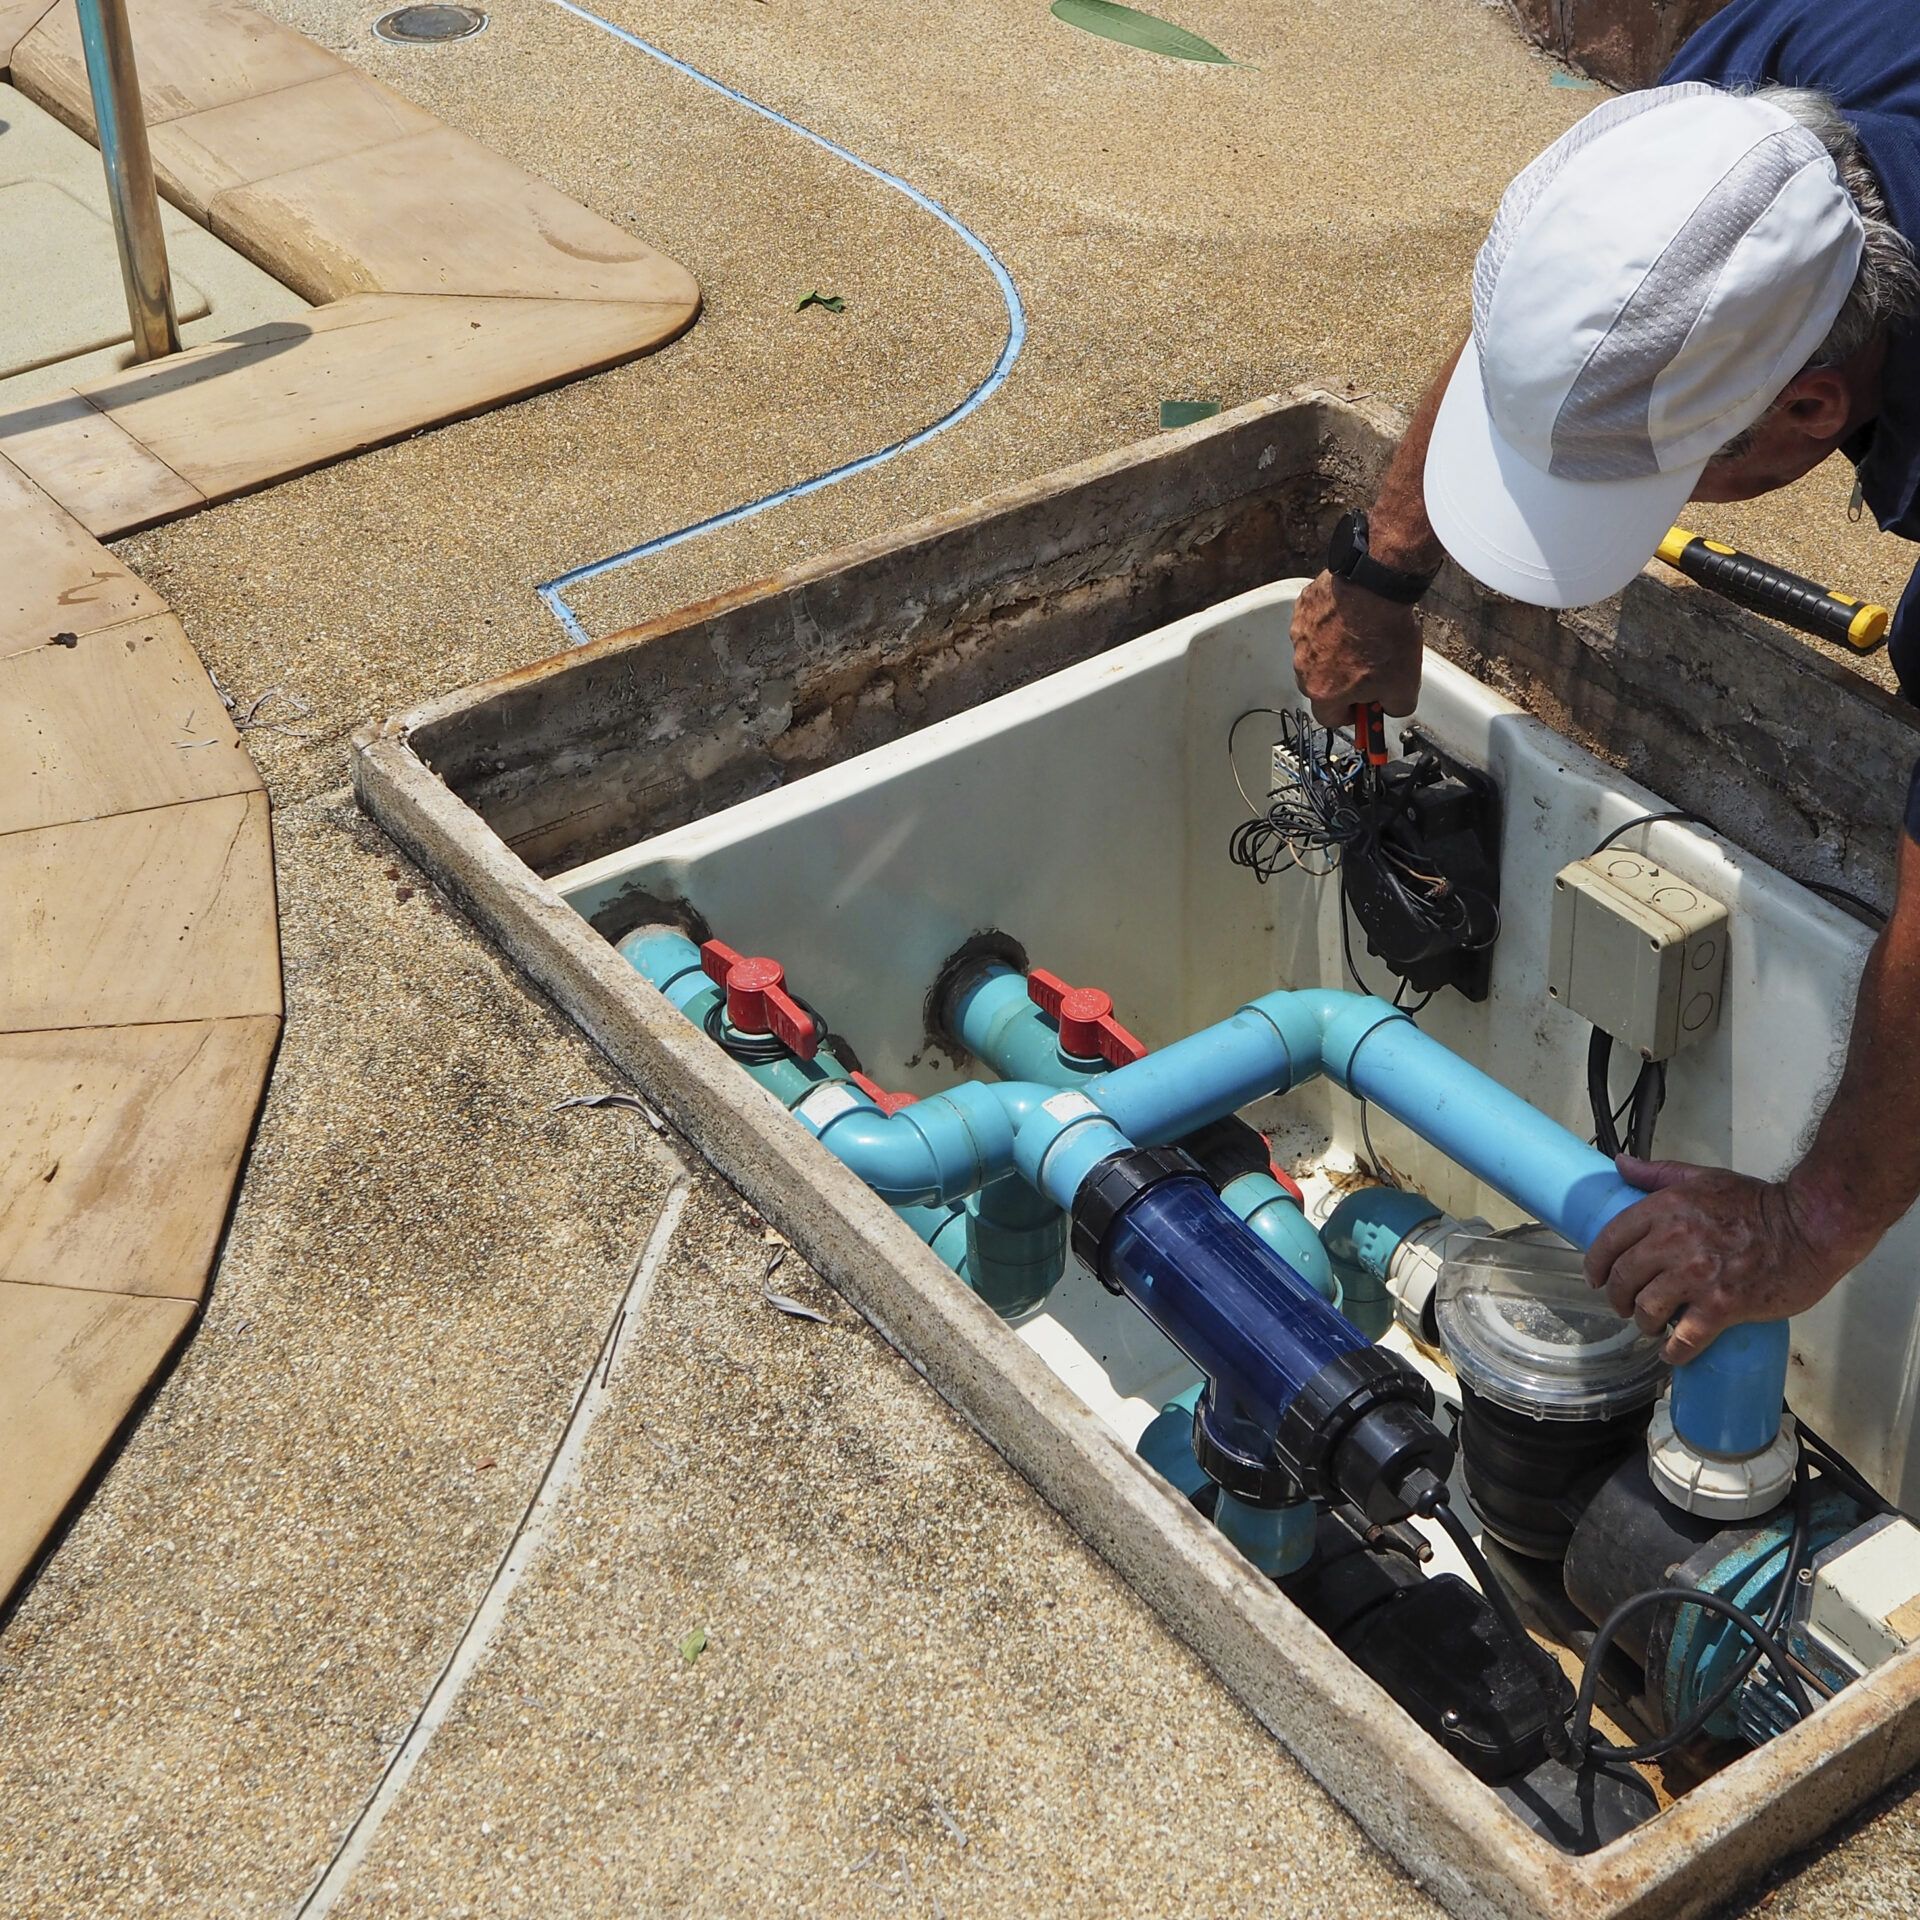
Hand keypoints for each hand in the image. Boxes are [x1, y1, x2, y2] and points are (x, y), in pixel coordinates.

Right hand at [1290, 571, 1422, 727]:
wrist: (1374, 588)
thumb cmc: (1384, 635)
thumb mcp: (1405, 686)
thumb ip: (1395, 707)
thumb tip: (1392, 707)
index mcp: (1324, 692)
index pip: (1330, 719)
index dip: (1351, 715)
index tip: (1364, 707)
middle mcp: (1304, 668)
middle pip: (1321, 686)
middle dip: (1342, 682)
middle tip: (1369, 669)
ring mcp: (1300, 637)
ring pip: (1316, 654)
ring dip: (1335, 651)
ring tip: (1364, 636)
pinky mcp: (1303, 611)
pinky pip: (1315, 625)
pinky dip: (1331, 624)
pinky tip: (1354, 616)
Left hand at [1583, 1157, 1855, 1363]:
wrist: (1812, 1226)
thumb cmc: (1760, 1203)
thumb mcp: (1704, 1178)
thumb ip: (1658, 1174)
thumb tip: (1620, 1163)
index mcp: (1664, 1208)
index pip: (1610, 1239)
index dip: (1596, 1264)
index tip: (1596, 1277)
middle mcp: (1673, 1241)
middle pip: (1624, 1278)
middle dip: (1618, 1298)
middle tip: (1625, 1307)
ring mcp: (1696, 1275)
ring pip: (1647, 1309)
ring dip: (1643, 1323)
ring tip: (1651, 1326)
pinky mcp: (1722, 1305)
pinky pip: (1685, 1337)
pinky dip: (1674, 1351)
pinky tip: (1672, 1354)